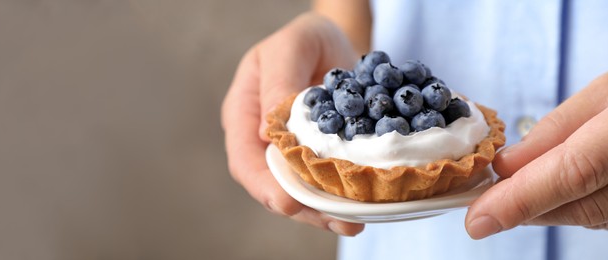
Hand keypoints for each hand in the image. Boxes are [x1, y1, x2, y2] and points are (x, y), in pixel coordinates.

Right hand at [221, 13, 363, 235]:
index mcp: (244, 113)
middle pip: (273, 185)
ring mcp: (290, 152)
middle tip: (336, 220)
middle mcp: (262, 140)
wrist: (335, 40)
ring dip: (325, 210)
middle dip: (302, 208)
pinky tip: (363, 207)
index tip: (288, 202)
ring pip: (301, 191)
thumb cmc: (307, 38)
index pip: (245, 159)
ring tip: (353, 222)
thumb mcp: (291, 47)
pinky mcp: (317, 156)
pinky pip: (325, 182)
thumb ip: (279, 80)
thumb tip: (268, 129)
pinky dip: (342, 197)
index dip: (264, 185)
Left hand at [465, 59, 607, 238]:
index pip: (579, 171)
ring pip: (602, 221)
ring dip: (557, 210)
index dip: (523, 199)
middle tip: (490, 204)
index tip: (478, 219)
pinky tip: (577, 192)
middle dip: (530, 208)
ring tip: (533, 187)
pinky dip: (588, 211)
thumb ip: (560, 129)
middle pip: (588, 205)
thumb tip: (508, 168)